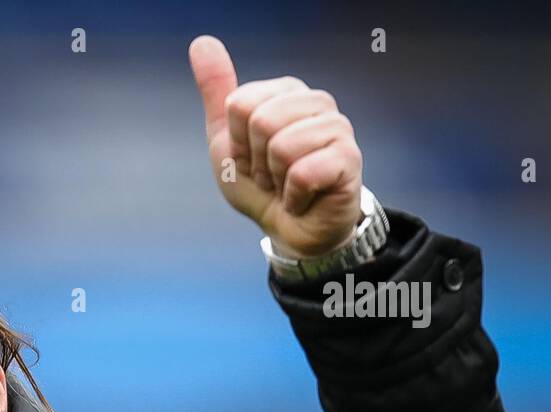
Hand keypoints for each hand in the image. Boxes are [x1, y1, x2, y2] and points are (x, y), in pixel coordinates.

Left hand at [188, 35, 362, 258]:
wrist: (289, 230)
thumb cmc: (261, 185)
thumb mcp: (227, 141)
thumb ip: (217, 92)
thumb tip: (201, 42)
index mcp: (286, 91)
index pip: (240, 104)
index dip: (238, 142)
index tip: (252, 158)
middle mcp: (316, 101)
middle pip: (260, 121)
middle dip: (256, 162)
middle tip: (271, 176)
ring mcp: (337, 127)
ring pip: (281, 147)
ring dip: (275, 180)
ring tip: (287, 186)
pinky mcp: (349, 158)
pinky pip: (302, 173)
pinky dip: (293, 197)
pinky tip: (303, 198)